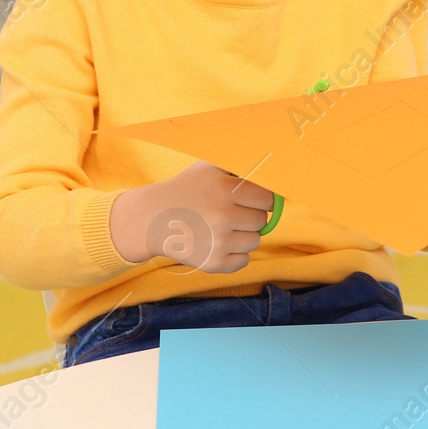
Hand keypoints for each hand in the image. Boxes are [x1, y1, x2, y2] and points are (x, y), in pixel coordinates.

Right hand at [109, 160, 273, 272]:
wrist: (152, 218)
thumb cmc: (187, 189)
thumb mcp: (209, 168)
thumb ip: (240, 165)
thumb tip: (275, 168)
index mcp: (225, 189)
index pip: (268, 199)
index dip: (260, 199)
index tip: (250, 199)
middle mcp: (223, 216)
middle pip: (262, 221)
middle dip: (249, 216)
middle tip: (229, 213)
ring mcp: (218, 242)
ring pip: (255, 242)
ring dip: (243, 236)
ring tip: (220, 228)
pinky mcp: (212, 263)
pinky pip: (243, 261)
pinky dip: (235, 255)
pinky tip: (217, 243)